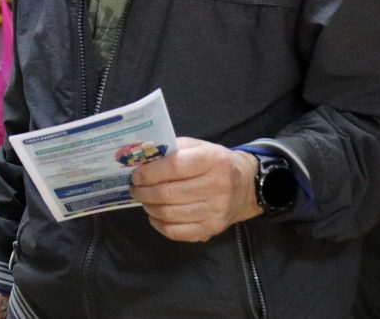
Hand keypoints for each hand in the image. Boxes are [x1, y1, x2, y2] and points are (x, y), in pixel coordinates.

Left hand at [129, 137, 261, 242]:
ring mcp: (216, 211)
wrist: (245, 186)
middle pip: (169, 193)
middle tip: (135, 188)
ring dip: (149, 207)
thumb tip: (142, 159)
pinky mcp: (212, 229)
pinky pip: (176, 232)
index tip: (136, 175)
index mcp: (213, 160)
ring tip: (144, 199)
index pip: (174, 167)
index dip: (149, 172)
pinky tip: (155, 215)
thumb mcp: (198, 146)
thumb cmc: (214, 162)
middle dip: (144, 191)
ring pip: (169, 213)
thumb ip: (172, 149)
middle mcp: (218, 186)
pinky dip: (159, 224)